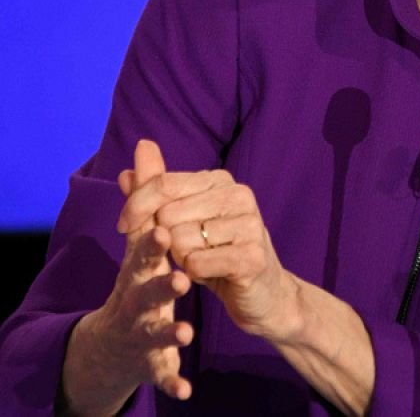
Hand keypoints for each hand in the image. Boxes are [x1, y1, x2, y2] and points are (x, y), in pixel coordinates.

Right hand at [61, 140, 193, 414]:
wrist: (116, 340)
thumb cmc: (138, 280)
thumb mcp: (142, 241)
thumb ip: (146, 197)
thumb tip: (145, 146)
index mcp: (138, 268)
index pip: (144, 250)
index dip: (154, 240)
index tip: (167, 227)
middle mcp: (136, 298)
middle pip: (147, 289)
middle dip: (162, 282)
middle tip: (182, 274)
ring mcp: (142, 330)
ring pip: (155, 329)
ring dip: (170, 327)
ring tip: (189, 328)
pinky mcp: (151, 360)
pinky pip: (161, 370)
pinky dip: (172, 378)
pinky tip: (186, 388)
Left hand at [118, 146, 301, 342]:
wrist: (259, 291)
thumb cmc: (216, 252)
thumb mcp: (183, 218)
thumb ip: (158, 188)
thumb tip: (136, 155)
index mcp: (221, 180)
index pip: (164, 184)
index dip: (136, 206)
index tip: (124, 226)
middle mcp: (239, 195)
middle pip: (168, 215)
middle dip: (166, 239)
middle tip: (189, 248)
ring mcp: (249, 224)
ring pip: (179, 240)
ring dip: (182, 258)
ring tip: (205, 260)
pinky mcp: (252, 256)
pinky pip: (195, 263)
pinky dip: (195, 273)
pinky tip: (213, 274)